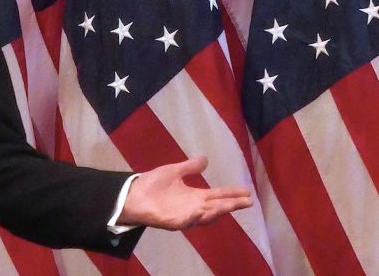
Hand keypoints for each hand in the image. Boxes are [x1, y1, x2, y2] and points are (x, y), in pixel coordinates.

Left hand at [118, 156, 252, 229]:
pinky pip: (186, 221)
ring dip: (217, 211)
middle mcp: (194, 207)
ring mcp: (185, 215)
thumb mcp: (173, 171)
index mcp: (195, 196)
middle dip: (231, 205)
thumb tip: (206, 159)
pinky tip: (202, 211)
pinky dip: (195, 217)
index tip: (247, 192)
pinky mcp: (173, 221)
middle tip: (247, 202)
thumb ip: (189, 167)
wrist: (133, 194)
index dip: (232, 194)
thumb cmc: (153, 184)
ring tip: (230, 206)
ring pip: (206, 216)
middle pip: (217, 207)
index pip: (218, 195)